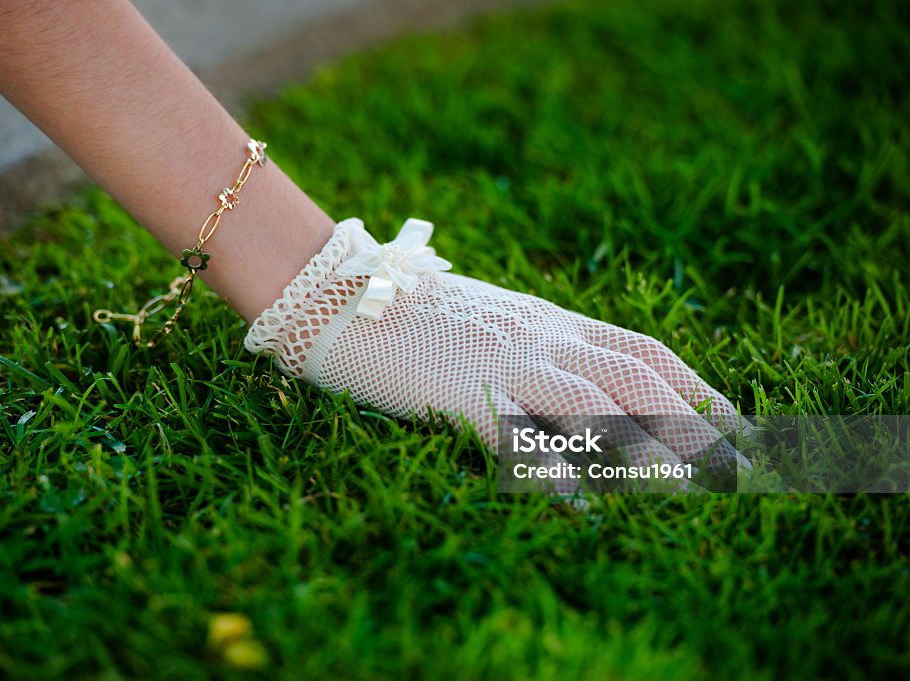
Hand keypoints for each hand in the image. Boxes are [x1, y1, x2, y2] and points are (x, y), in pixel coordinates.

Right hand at [245, 218, 747, 490]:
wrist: (340, 291)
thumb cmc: (409, 308)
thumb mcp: (490, 319)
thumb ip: (533, 342)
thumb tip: (572, 373)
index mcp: (549, 322)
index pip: (642, 350)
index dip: (697, 386)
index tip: (736, 423)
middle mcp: (540, 339)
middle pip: (636, 376)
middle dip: (696, 422)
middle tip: (739, 469)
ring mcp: (503, 364)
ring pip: (596, 402)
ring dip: (650, 446)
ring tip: (692, 489)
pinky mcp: (460, 393)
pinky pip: (519, 437)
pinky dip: (555, 473)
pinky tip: (582, 509)